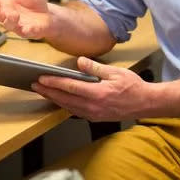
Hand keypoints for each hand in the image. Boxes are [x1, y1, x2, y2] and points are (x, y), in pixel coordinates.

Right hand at [0, 0, 50, 38]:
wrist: (46, 14)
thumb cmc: (32, 0)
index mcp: (3, 2)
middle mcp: (7, 14)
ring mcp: (17, 24)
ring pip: (8, 25)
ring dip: (9, 20)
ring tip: (14, 14)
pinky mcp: (29, 30)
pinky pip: (26, 32)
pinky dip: (26, 30)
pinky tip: (27, 29)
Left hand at [30, 57, 151, 120]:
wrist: (145, 103)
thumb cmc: (133, 86)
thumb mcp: (116, 72)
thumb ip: (95, 67)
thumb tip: (79, 62)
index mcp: (98, 93)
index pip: (70, 87)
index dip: (54, 82)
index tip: (41, 78)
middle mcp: (93, 106)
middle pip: (65, 99)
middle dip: (48, 92)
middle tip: (34, 85)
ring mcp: (93, 114)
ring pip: (68, 107)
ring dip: (54, 99)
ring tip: (43, 92)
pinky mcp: (95, 117)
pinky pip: (75, 112)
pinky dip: (64, 105)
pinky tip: (59, 100)